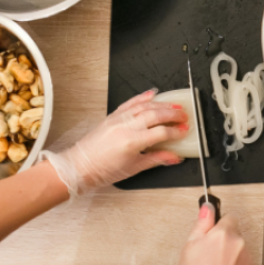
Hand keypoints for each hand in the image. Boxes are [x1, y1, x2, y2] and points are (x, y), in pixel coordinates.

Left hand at [40, 89, 187, 197]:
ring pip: (145, 106)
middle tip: (184, 116)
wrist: (79, 166)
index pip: (161, 132)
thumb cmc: (103, 170)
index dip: (176, 132)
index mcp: (132, 142)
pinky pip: (130, 103)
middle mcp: (126, 127)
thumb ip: (156, 159)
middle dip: (173, 114)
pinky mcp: (112, 116)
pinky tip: (152, 94)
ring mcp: (118, 119)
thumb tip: (174, 157)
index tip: (184, 131)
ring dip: (162, 104)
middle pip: (156, 115)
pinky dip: (142, 97)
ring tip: (175, 106)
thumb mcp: (134, 168)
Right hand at [177, 204, 253, 264]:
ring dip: (230, 254)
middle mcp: (239, 242)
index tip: (213, 230)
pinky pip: (243, 262)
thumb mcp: (190, 246)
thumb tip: (207, 207)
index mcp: (224, 233)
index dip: (219, 225)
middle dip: (224, 240)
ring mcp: (246, 257)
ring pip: (238, 249)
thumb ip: (202, 223)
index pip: (228, 217)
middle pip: (234, 233)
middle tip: (209, 253)